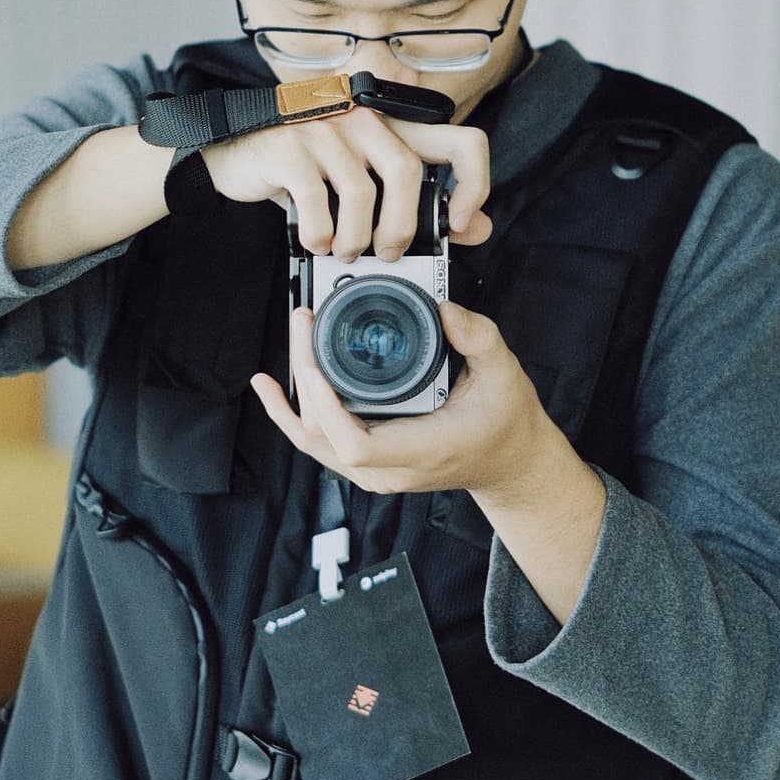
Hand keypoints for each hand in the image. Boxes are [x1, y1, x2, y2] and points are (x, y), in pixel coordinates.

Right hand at [203, 109, 490, 258]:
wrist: (232, 155)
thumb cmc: (305, 170)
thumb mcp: (364, 180)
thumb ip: (419, 201)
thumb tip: (478, 227)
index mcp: (394, 125)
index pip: (463, 141)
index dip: (474, 185)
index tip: (457, 224)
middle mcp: (364, 117)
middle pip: (408, 172)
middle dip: (401, 227)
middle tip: (387, 253)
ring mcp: (326, 128)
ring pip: (362, 192)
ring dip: (354, 238)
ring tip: (343, 252)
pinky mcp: (290, 146)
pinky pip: (318, 201)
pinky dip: (319, 234)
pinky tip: (315, 241)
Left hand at [251, 298, 546, 501]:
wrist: (509, 460)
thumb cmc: (505, 421)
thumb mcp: (504, 373)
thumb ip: (478, 338)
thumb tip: (442, 308)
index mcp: (421, 451)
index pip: (355, 446)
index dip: (326, 409)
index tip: (315, 366)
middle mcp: (390, 469)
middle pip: (324, 435)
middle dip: (305, 377)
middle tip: (304, 321)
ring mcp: (375, 471)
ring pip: (314, 440)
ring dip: (292, 393)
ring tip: (290, 340)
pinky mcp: (367, 463)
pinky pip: (318, 442)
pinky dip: (290, 416)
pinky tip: (269, 391)